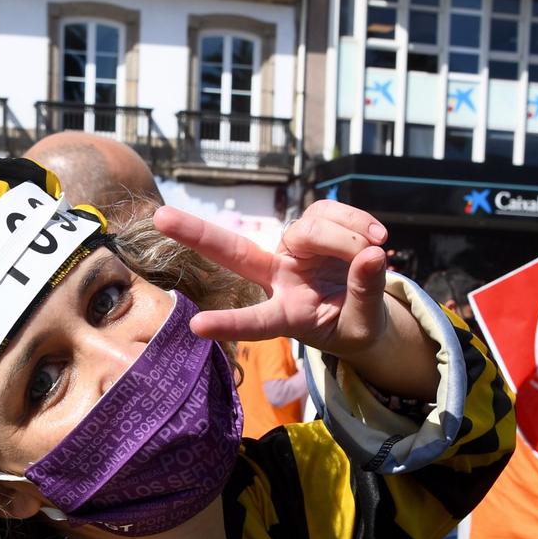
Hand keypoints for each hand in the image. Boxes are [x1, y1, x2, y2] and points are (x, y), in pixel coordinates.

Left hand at [151, 201, 394, 357]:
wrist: (366, 307)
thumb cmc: (355, 325)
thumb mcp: (364, 324)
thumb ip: (366, 294)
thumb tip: (372, 256)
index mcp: (287, 314)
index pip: (256, 322)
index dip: (229, 324)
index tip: (194, 327)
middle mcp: (279, 278)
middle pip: (235, 252)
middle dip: (197, 234)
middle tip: (159, 218)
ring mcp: (292, 250)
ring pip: (309, 227)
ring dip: (346, 238)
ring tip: (377, 249)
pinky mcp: (312, 226)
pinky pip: (329, 211)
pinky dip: (357, 220)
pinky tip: (378, 236)